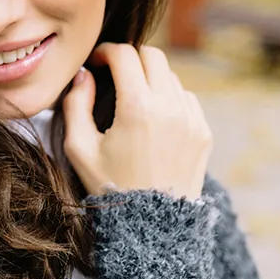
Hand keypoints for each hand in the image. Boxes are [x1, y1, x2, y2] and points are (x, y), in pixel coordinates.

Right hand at [61, 44, 211, 200]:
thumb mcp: (80, 148)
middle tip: (114, 73)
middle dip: (130, 58)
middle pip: (152, 55)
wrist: (153, 226)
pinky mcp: (203, 132)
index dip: (105, 52)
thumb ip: (76, 105)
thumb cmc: (111, 188)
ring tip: (133, 99)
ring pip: (170, 76)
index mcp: (137, 107)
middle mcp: (169, 107)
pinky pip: (186, 98)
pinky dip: (169, 98)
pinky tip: (154, 118)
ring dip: (150, 78)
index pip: (124, 55)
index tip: (96, 62)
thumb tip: (84, 76)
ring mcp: (191, 119)